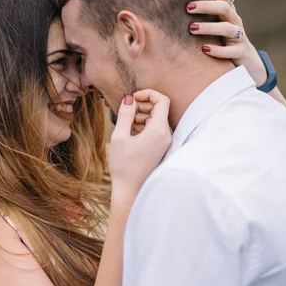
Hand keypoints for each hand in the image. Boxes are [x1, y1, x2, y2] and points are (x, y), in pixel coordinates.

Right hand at [108, 90, 171, 205]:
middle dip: (143, 105)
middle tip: (127, 111)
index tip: (132, 98)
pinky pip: (156, 129)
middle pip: (160, 108)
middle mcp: (166, 135)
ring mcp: (165, 143)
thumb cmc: (123, 166)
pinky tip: (131, 132)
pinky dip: (145, 125)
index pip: (162, 100)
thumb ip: (125, 114)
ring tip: (127, 123)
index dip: (147, 94)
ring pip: (157, 119)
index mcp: (158, 131)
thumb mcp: (119, 137)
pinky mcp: (161, 148)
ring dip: (143, 115)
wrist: (131, 191)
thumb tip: (130, 99)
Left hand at [187, 0, 267, 86]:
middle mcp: (235, 21)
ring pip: (227, 29)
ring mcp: (239, 37)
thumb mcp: (219, 18)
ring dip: (209, 27)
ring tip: (192, 28)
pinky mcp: (239, 53)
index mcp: (228, 11)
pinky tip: (204, 49)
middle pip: (224, 8)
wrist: (245, 59)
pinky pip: (231, 51)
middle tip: (188, 7)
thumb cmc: (225, 35)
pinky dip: (218, 50)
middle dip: (206, 6)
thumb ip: (212, 1)